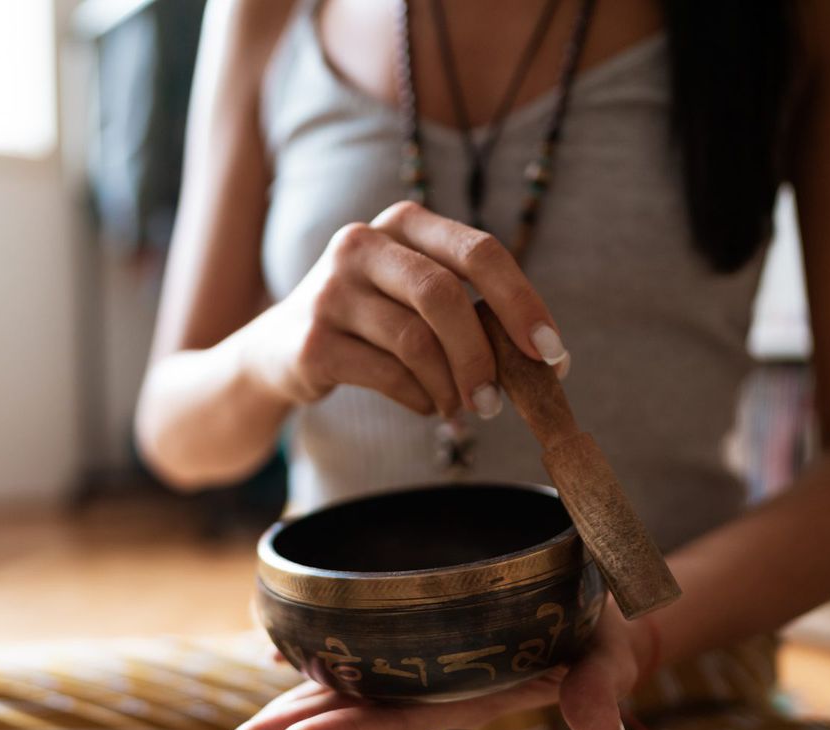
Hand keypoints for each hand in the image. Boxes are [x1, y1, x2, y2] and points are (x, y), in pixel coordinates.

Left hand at [228, 599, 650, 729]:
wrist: (602, 615)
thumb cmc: (606, 637)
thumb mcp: (610, 658)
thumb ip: (600, 691)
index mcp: (471, 698)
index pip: (397, 722)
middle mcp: (439, 688)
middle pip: (356, 711)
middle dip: (294, 727)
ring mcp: (428, 666)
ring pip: (351, 686)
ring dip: (294, 703)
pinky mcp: (424, 638)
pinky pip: (363, 648)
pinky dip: (320, 650)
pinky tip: (276, 651)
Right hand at [240, 201, 570, 421]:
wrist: (277, 351)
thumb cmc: (371, 324)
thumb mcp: (416, 298)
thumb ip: (472, 311)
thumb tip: (547, 359)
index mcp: (403, 222)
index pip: (480, 251)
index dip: (522, 302)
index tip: (552, 353)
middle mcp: (362, 244)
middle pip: (444, 295)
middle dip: (482, 355)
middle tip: (497, 401)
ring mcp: (331, 291)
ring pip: (416, 342)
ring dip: (451, 386)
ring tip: (460, 408)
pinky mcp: (313, 341)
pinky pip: (387, 375)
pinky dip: (419, 398)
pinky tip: (425, 405)